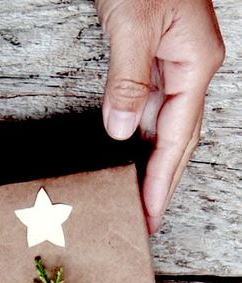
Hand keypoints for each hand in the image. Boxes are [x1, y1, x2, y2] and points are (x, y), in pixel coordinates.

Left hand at [95, 0, 224, 232]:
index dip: (162, 180)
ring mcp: (175, 64)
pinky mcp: (156, 58)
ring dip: (149, 163)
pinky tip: (126, 158)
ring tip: (133, 199)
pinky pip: (148, 108)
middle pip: (177, 139)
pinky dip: (138, 136)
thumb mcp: (133, 24)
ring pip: (162, 127)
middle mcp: (190, 67)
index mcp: (196, 63)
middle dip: (161, 182)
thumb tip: (122, 132)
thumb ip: (128, 81)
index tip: (149, 214)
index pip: (178, 137)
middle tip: (144, 221)